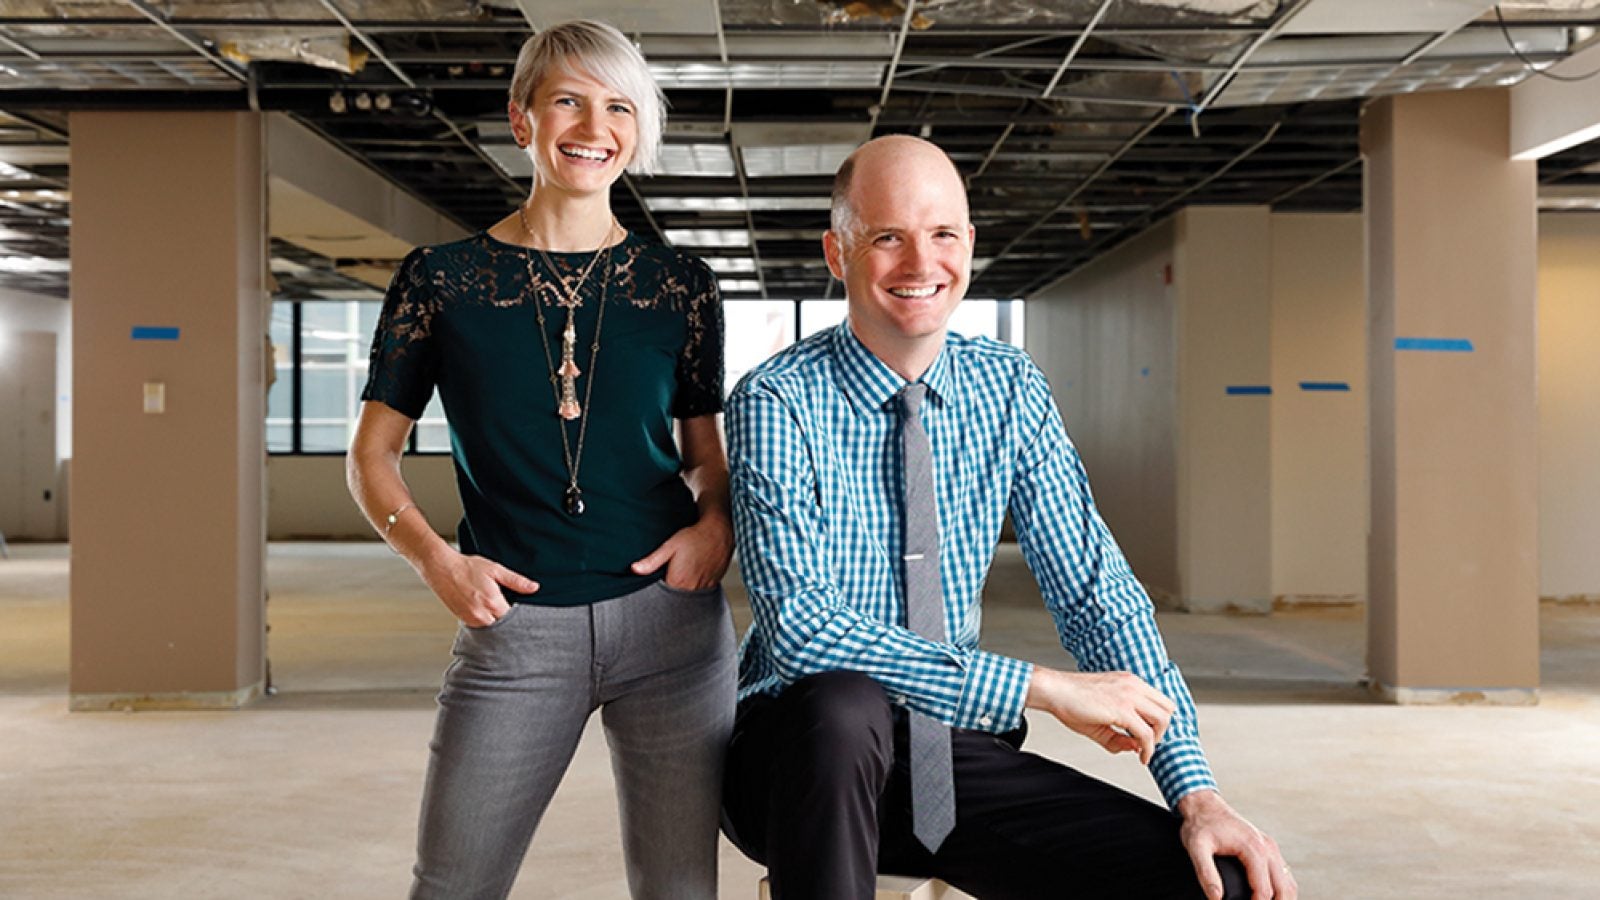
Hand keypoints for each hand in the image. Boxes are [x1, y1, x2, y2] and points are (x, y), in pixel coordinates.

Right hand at [416, 547, 538, 627]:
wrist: (441, 568)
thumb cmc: (467, 567)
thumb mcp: (495, 570)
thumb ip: (516, 581)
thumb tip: (534, 588)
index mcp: (492, 602)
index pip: (513, 619)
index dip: (519, 616)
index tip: (523, 612)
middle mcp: (481, 615)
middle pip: (502, 626)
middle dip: (507, 621)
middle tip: (511, 611)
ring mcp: (471, 619)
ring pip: (491, 628)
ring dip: (496, 621)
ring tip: (496, 608)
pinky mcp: (463, 620)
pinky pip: (479, 626)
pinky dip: (485, 621)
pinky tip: (485, 610)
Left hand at [630, 515, 732, 590]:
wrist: (720, 532)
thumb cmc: (695, 537)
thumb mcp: (669, 546)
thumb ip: (652, 561)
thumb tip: (634, 569)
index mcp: (677, 582)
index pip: (662, 592)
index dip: (660, 583)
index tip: (663, 573)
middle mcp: (691, 588)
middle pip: (676, 592)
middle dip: (673, 583)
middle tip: (676, 566)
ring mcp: (703, 587)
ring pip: (688, 591)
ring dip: (685, 583)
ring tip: (687, 566)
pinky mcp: (713, 584)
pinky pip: (700, 588)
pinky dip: (697, 581)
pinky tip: (696, 568)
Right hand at [1023, 667, 1176, 763]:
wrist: (1054, 690)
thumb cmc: (1070, 700)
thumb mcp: (1100, 720)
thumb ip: (1119, 737)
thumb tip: (1135, 748)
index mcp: (1130, 682)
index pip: (1160, 701)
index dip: (1158, 722)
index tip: (1149, 737)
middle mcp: (1133, 685)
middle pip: (1168, 708)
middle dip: (1162, 731)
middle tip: (1148, 744)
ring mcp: (1129, 695)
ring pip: (1163, 719)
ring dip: (1156, 740)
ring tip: (1143, 751)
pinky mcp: (1122, 709)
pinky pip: (1145, 733)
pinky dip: (1146, 749)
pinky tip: (1139, 756)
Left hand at [1177, 790, 1295, 899]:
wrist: (1203, 804)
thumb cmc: (1200, 824)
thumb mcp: (1196, 848)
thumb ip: (1206, 874)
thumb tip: (1216, 899)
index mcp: (1254, 848)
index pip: (1264, 890)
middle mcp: (1267, 847)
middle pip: (1283, 889)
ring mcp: (1270, 847)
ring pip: (1288, 882)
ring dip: (1283, 898)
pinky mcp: (1268, 848)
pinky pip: (1283, 874)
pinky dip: (1282, 890)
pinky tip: (1272, 898)